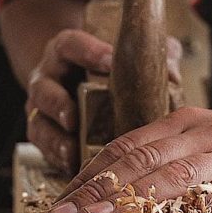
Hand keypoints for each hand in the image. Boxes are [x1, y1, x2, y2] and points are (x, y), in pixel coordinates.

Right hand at [25, 30, 183, 172]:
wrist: (75, 77)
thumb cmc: (109, 66)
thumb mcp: (129, 53)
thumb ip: (151, 56)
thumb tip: (172, 76)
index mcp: (67, 51)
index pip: (72, 45)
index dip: (88, 52)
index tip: (109, 61)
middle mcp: (48, 77)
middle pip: (43, 89)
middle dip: (57, 104)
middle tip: (73, 117)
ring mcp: (42, 108)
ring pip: (39, 123)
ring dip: (54, 139)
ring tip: (71, 151)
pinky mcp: (43, 133)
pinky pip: (43, 148)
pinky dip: (56, 158)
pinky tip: (72, 167)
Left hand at [42, 107, 211, 212]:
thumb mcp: (209, 146)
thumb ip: (172, 162)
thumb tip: (112, 200)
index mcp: (188, 124)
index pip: (129, 145)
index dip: (92, 174)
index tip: (61, 202)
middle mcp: (207, 134)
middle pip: (142, 160)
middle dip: (98, 190)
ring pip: (175, 175)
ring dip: (131, 200)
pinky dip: (193, 212)